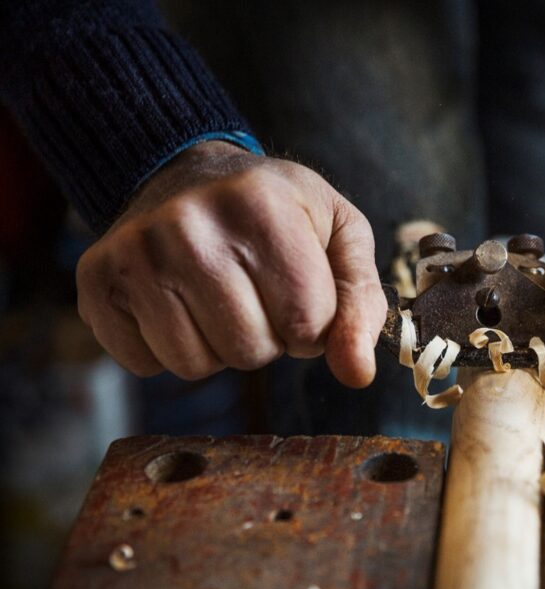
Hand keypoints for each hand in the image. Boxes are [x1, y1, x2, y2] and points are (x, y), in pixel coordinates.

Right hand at [76, 141, 385, 386]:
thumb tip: (358, 374)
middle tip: (257, 292)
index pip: (307, 322)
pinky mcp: (98, 281)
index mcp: (262, 206)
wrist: (188, 173)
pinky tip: (178, 303)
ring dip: (220, 346)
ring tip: (221, 297)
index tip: (300, 291)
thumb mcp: (339, 236)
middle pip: (252, 350)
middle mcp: (190, 225)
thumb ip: (361, 304)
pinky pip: (147, 364)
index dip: (313, 323)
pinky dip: (169, 349)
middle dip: (268, 335)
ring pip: (196, 365)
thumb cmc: (276, 210)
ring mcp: (136, 253)